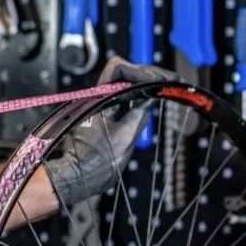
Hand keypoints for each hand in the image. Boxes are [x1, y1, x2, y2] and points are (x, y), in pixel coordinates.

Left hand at [44, 56, 176, 206]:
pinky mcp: (99, 113)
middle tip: (168, 79)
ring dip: (142, 81)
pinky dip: (136, 93)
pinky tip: (150, 98)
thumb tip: (149, 100)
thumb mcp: (125, 138)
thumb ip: (138, 115)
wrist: (77, 177)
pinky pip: (120, 95)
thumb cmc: (96, 163)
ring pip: (121, 83)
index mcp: (99, 99)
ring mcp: (96, 105)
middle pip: (122, 72)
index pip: (117, 69)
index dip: (140, 70)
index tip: (159, 78)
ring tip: (163, 85)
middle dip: (146, 73)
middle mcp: (95, 98)